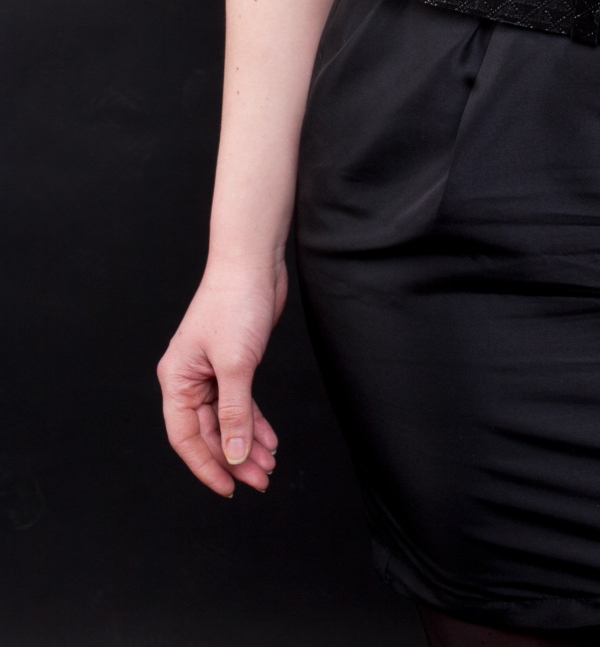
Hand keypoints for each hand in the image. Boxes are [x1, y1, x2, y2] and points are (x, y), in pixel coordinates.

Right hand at [157, 260, 286, 496]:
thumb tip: (233, 455)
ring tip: (269, 466)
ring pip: (227, 421)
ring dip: (247, 444)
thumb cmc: (235, 303)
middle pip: (209, 432)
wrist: (253, 262)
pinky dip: (254, 422)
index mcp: (177, 379)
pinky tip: (270, 440)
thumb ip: (235, 413)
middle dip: (234, 458)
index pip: (186, 437)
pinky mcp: (233, 364)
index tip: (228, 489)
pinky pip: (240, 404)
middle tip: (260, 480)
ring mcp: (211, 372)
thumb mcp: (235, 364)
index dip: (206, 466)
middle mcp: (189, 379)